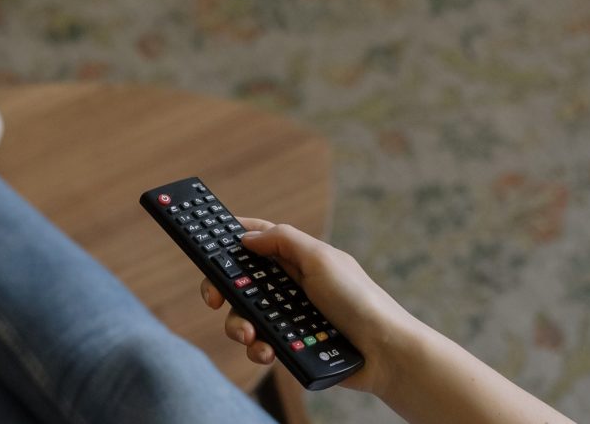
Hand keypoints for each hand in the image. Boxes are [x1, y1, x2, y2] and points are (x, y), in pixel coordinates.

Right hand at [199, 218, 420, 394]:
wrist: (384, 352)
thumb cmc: (359, 300)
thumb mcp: (321, 258)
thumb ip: (283, 241)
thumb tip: (247, 237)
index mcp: (297, 259)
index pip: (257, 240)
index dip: (231, 238)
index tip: (206, 241)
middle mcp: (290, 285)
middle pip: (241, 281)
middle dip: (224, 290)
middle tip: (215, 299)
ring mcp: (289, 315)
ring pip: (245, 315)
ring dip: (239, 325)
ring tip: (249, 335)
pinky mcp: (290, 343)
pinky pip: (260, 343)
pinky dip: (258, 348)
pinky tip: (266, 351)